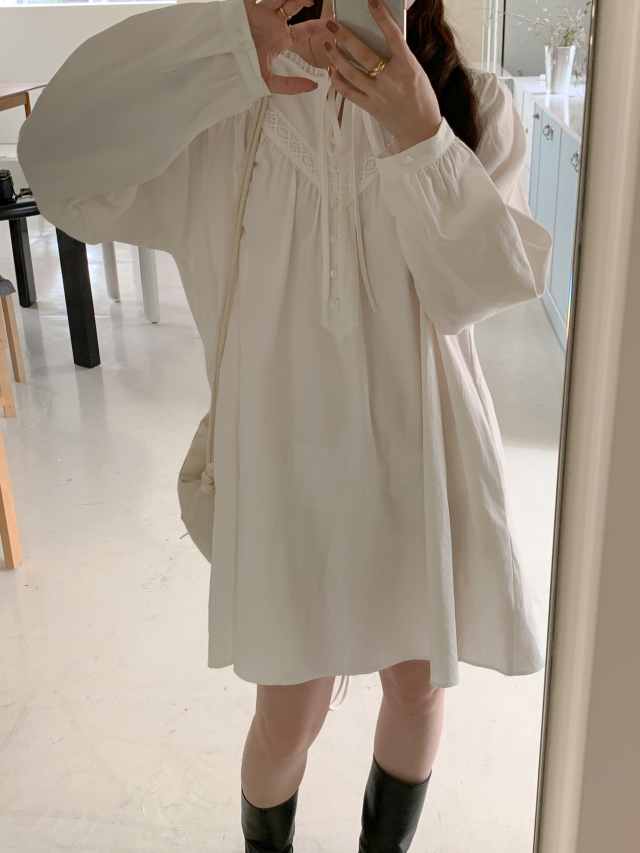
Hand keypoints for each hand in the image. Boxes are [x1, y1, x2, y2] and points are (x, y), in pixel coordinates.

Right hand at [244, 0, 329, 93]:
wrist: (221, 58)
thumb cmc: (242, 68)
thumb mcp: (268, 81)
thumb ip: (290, 85)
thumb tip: (313, 86)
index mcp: (278, 37)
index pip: (303, 29)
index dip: (318, 25)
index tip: (333, 22)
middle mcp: (271, 22)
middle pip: (293, 5)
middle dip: (303, 0)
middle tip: (313, 0)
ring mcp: (260, 10)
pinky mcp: (246, 3)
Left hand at [323, 0, 441, 150]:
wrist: (421, 131)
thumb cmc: (421, 99)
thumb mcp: (416, 72)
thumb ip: (400, 57)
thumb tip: (381, 39)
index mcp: (408, 67)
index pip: (393, 36)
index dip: (381, 17)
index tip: (371, 2)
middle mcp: (392, 80)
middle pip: (363, 53)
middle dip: (345, 36)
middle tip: (333, 24)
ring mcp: (379, 95)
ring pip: (351, 72)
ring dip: (336, 57)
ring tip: (328, 45)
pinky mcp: (370, 107)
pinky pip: (348, 93)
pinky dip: (338, 81)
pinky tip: (332, 71)